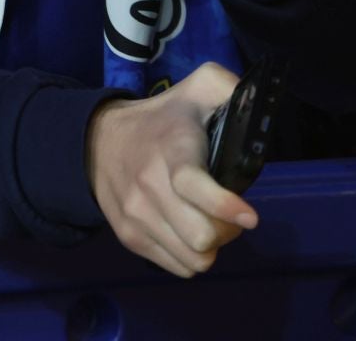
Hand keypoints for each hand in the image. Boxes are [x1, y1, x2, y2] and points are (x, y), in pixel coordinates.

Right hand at [86, 63, 258, 276]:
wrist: (96, 141)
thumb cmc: (161, 120)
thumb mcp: (195, 90)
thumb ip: (228, 88)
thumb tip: (258, 101)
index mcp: (170, 152)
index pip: (191, 185)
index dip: (223, 205)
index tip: (250, 216)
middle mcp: (149, 188)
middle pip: (200, 236)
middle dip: (227, 230)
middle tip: (231, 216)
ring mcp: (136, 216)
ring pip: (193, 258)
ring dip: (211, 246)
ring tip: (210, 224)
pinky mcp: (129, 237)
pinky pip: (178, 267)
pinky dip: (191, 256)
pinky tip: (188, 231)